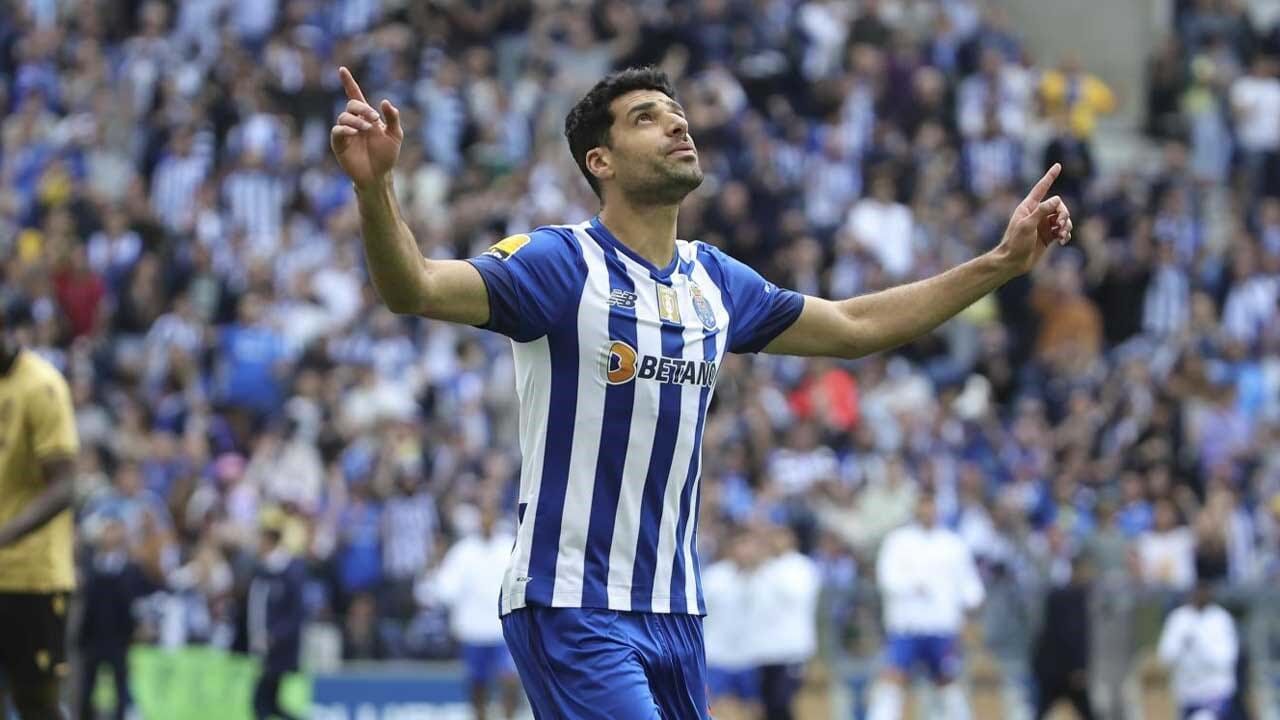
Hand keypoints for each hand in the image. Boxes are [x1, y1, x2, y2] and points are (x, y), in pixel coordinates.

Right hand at [330, 67, 403, 188]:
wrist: (379, 176)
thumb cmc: (387, 156)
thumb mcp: (395, 135)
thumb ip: (393, 118)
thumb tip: (385, 102)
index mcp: (367, 117)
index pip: (355, 96)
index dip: (348, 83)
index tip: (342, 69)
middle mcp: (354, 122)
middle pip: (351, 105)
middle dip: (362, 108)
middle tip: (374, 119)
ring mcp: (346, 132)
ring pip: (344, 117)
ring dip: (356, 121)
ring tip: (366, 129)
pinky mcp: (339, 143)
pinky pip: (337, 131)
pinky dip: (345, 129)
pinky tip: (354, 133)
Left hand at [994, 164, 1072, 275]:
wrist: (1013, 262)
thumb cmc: (1016, 243)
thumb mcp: (1027, 225)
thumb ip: (1042, 211)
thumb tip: (1057, 199)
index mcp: (1028, 207)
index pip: (1041, 188)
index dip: (1050, 177)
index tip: (1058, 165)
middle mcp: (1037, 214)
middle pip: (1058, 205)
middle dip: (1063, 213)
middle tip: (1060, 224)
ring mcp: (1043, 225)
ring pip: (1062, 218)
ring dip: (1066, 225)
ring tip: (1062, 235)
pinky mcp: (1048, 236)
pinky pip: (1062, 230)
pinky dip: (1065, 234)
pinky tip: (1063, 241)